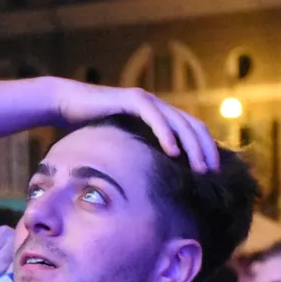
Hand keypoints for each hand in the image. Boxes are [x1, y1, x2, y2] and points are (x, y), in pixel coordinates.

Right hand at [51, 79, 219, 171]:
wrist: (66, 106)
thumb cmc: (92, 130)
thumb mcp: (123, 147)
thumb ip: (141, 156)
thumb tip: (154, 182)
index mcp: (160, 116)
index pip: (192, 131)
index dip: (206, 149)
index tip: (213, 173)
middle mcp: (158, 106)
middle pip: (193, 126)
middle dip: (206, 150)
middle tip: (213, 173)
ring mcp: (147, 100)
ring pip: (179, 122)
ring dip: (192, 146)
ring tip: (200, 167)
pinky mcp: (132, 99)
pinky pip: (155, 116)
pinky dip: (166, 134)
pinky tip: (173, 152)